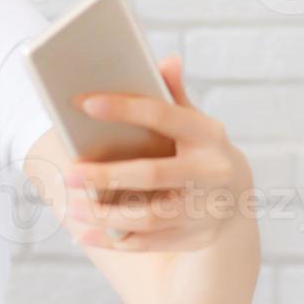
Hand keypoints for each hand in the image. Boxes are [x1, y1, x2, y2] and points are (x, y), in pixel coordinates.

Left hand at [65, 54, 252, 251]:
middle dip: (107, 175)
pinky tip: (84, 233)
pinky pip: (149, 243)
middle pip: (153, 175)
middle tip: (69, 172)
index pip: (163, 116)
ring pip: (150, 217)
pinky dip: (114, 240)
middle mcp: (212, 173)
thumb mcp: (193, 121)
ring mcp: (205, 209)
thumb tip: (168, 60)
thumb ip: (174, 95)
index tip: (86, 103)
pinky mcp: (194, 237)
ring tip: (72, 206)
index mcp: (208, 135)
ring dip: (106, 214)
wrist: (234, 198)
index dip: (125, 109)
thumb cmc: (199, 149)